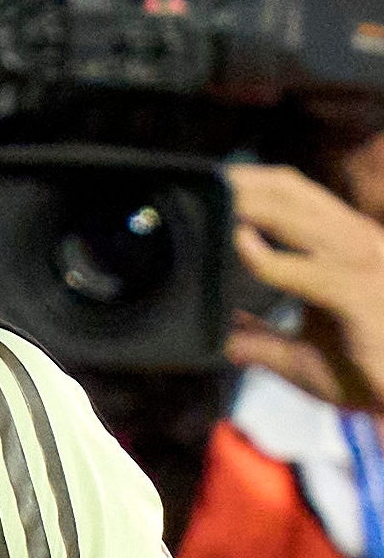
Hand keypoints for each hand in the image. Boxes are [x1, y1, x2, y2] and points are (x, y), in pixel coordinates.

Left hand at [227, 161, 383, 411]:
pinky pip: (304, 268)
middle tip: (192, 181)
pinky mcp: (359, 292)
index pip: (294, 195)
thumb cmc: (370, 376)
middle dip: (239, 181)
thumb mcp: (305, 358)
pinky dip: (265, 258)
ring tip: (204, 198)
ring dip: (245, 203)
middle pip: (290, 191)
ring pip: (295, 213)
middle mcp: (355, 243)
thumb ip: (264, 341)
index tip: (205, 185)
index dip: (250, 183)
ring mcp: (360, 262)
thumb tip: (226, 339)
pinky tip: (238, 247)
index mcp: (344, 247)